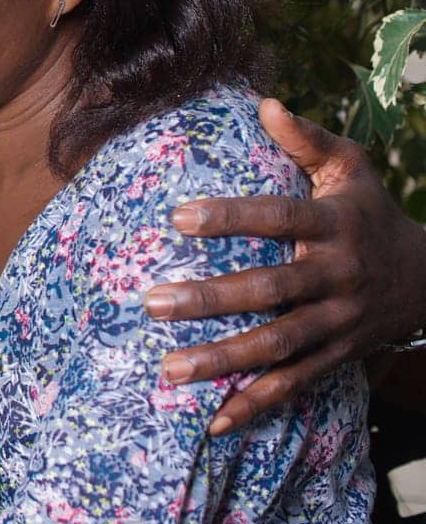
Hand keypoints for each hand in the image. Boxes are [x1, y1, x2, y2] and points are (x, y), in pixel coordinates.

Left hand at [143, 97, 425, 434]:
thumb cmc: (371, 212)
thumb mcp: (351, 168)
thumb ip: (306, 139)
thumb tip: (263, 103)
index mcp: (334, 225)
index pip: (278, 218)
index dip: (231, 217)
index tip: (177, 217)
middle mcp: (336, 276)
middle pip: (269, 290)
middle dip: (210, 300)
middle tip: (152, 302)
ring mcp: (338, 322)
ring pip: (277, 345)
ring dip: (221, 360)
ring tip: (168, 368)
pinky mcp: (338, 356)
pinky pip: (295, 385)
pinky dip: (255, 404)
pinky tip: (213, 420)